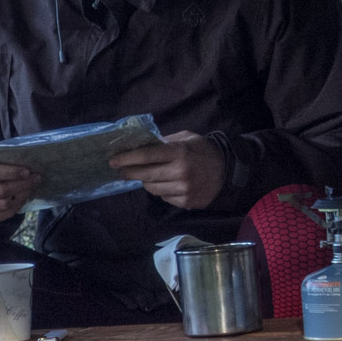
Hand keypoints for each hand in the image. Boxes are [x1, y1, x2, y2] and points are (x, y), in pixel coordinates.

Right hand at [0, 155, 40, 223]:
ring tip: (31, 188)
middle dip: (22, 185)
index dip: (11, 172)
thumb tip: (25, 158)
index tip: (27, 171)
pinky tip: (23, 198)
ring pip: (3, 205)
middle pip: (0, 191)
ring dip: (22, 196)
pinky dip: (16, 207)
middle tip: (36, 179)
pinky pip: (3, 216)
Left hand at [107, 131, 226, 209]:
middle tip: (121, 170)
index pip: (147, 156)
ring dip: (145, 182)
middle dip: (129, 172)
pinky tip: (165, 183)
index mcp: (179, 152)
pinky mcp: (185, 202)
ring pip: (151, 188)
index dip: (127, 158)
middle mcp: (180, 172)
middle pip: (145, 175)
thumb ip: (165, 141)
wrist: (228, 172)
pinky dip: (160, 190)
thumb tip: (142, 145)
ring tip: (146, 175)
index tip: (113, 160)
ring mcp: (183, 189)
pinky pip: (163, 197)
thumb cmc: (204, 151)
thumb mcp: (187, 138)